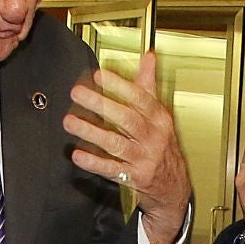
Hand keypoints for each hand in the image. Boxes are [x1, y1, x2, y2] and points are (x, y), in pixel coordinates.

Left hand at [65, 51, 192, 243]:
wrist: (173, 186)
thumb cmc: (163, 146)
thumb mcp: (160, 115)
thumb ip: (149, 85)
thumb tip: (148, 57)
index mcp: (159, 119)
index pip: (140, 98)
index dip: (120, 85)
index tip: (99, 76)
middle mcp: (153, 138)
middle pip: (127, 119)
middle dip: (101, 105)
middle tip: (78, 93)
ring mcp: (144, 158)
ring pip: (117, 144)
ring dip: (92, 132)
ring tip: (71, 122)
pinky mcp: (135, 177)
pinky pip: (112, 170)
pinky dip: (94, 162)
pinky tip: (78, 154)